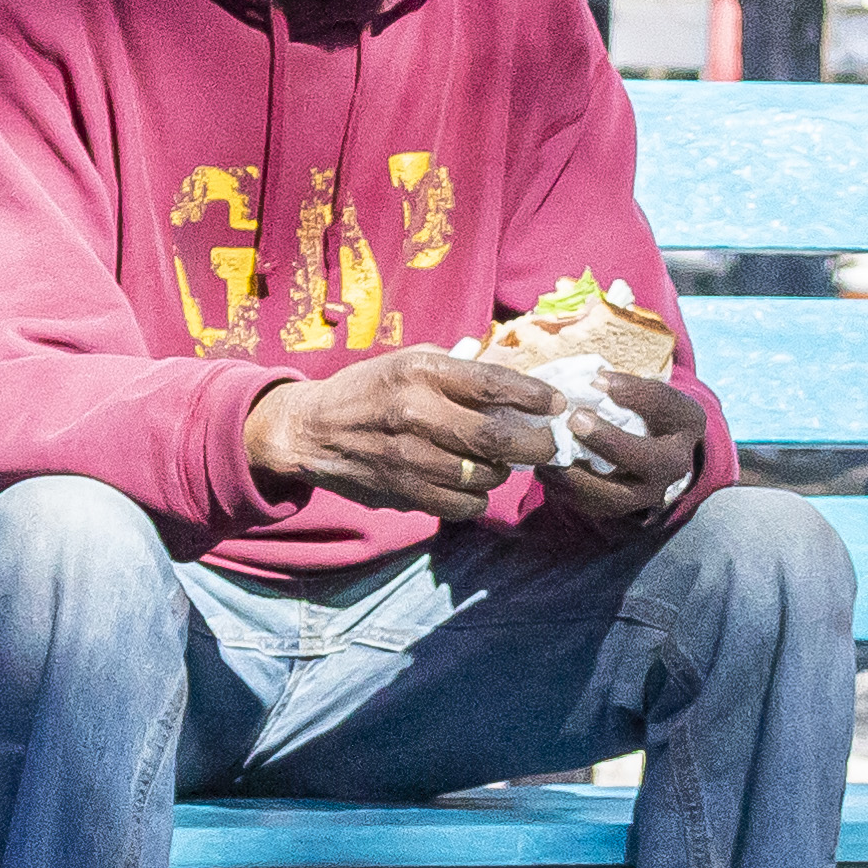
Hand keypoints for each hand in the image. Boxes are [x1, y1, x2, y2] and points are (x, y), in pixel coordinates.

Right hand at [243, 349, 565, 520]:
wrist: (310, 431)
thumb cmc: (371, 389)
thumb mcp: (411, 361)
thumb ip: (461, 371)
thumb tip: (520, 384)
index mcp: (421, 371)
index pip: (492, 383)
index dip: (534, 396)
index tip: (557, 404)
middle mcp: (415, 412)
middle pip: (496, 438)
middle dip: (536, 444)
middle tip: (551, 444)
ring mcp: (407, 457)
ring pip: (483, 477)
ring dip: (502, 473)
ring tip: (500, 462)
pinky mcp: (401, 492)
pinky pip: (461, 505)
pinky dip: (477, 498)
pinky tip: (471, 484)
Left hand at [525, 368, 704, 525]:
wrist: (656, 450)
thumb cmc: (644, 409)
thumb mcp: (647, 391)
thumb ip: (623, 387)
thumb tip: (588, 382)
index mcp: (686, 421)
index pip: (664, 405)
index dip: (632, 392)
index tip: (598, 379)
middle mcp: (676, 463)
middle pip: (646, 458)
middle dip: (609, 441)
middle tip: (576, 420)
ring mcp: (652, 492)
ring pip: (617, 494)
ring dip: (580, 475)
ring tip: (550, 453)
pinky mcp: (626, 509)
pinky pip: (595, 506)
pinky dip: (567, 490)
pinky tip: (547, 469)